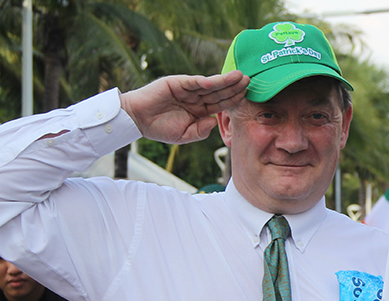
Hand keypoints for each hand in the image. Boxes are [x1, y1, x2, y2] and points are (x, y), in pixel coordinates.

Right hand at [119, 71, 249, 143]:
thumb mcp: (185, 135)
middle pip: (220, 92)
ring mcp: (187, 89)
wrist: (138, 120)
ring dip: (225, 81)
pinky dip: (204, 81)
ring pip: (210, 85)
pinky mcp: (177, 83)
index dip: (235, 100)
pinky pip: (193, 82)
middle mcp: (196, 97)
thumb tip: (214, 121)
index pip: (221, 104)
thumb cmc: (160, 128)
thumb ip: (201, 130)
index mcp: (200, 110)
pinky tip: (217, 81)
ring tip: (240, 76)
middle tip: (250, 81)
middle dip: (235, 87)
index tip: (249, 96)